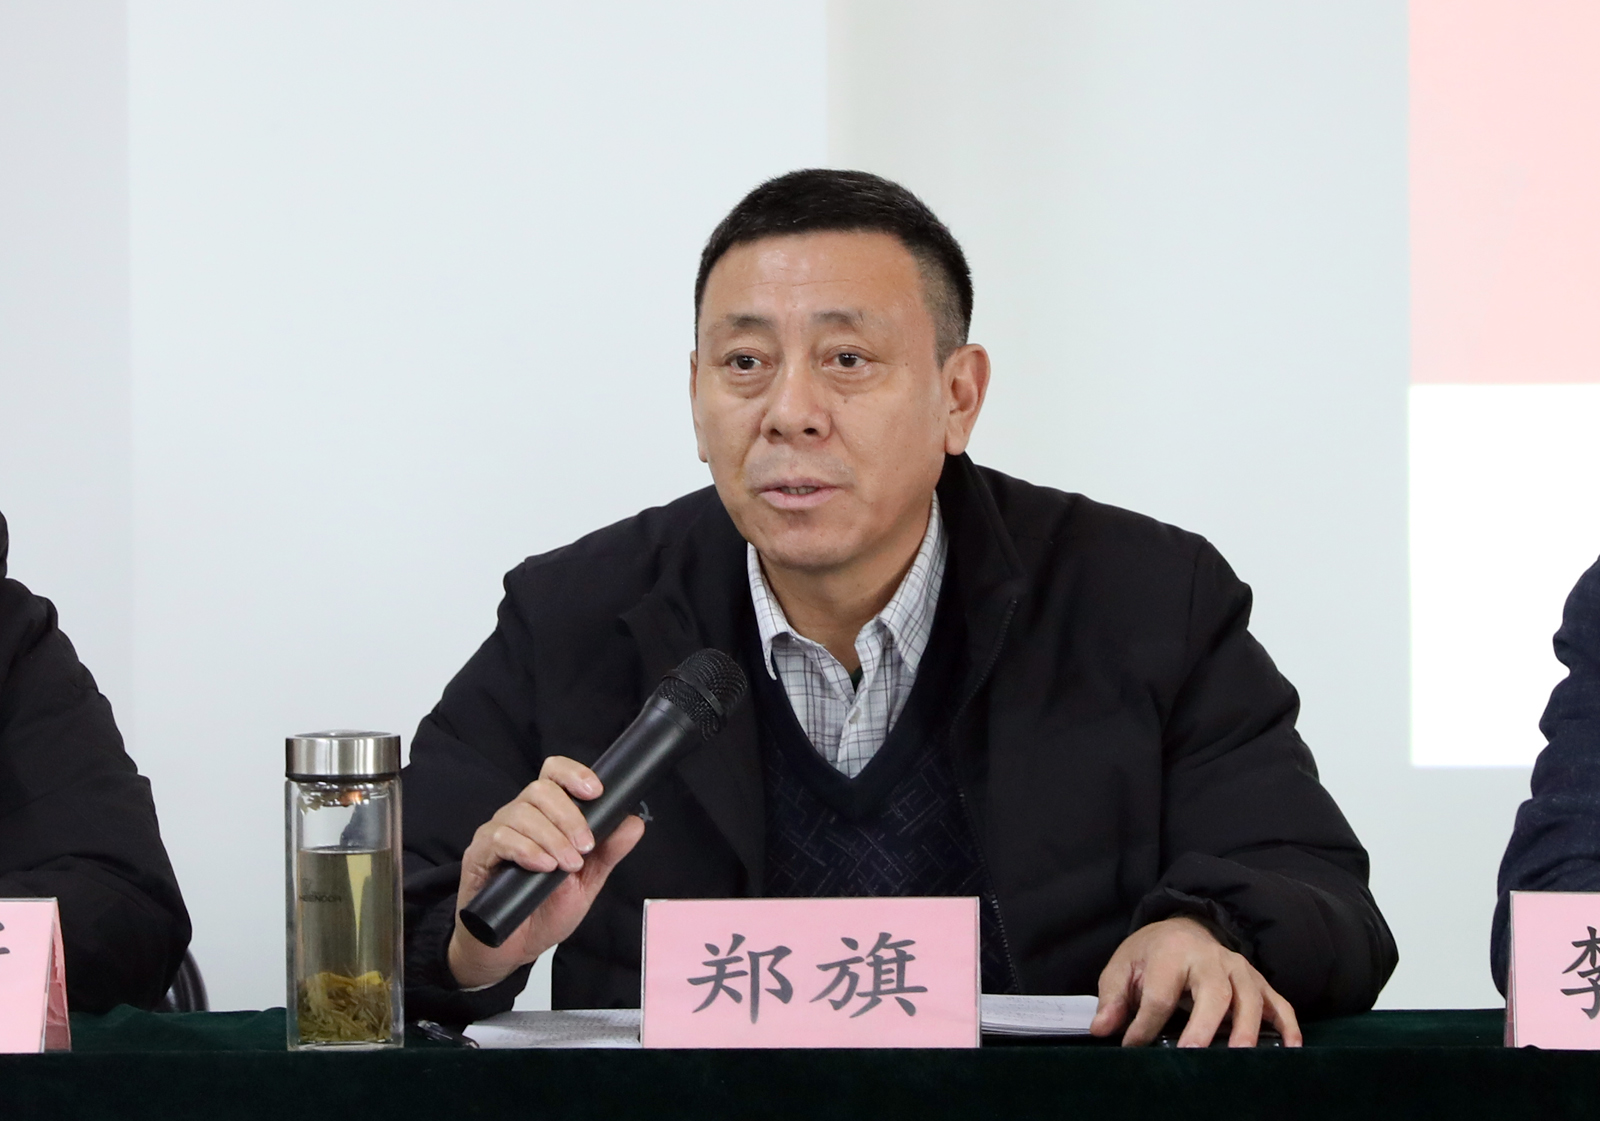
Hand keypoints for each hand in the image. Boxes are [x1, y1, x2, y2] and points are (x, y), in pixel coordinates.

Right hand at [446, 755, 644, 989]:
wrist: (513, 948)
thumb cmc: (545, 910)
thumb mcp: (586, 883)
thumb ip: (608, 853)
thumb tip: (634, 824)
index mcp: (546, 815)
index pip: (554, 773)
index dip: (574, 773)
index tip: (596, 792)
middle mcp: (520, 817)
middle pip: (540, 789)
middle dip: (569, 816)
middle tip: (585, 846)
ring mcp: (497, 833)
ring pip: (522, 812)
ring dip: (552, 837)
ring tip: (566, 865)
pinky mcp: (479, 855)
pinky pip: (500, 838)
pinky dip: (526, 849)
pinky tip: (542, 866)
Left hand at [1090, 915, 1301, 1047]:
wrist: (1185, 927)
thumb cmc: (1152, 954)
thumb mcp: (1123, 967)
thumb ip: (1113, 998)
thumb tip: (1103, 1029)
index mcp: (1171, 954)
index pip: (1159, 996)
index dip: (1145, 1026)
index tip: (1132, 1049)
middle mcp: (1210, 959)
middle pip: (1213, 993)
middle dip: (1204, 1026)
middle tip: (1194, 1054)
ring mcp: (1239, 970)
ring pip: (1249, 998)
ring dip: (1247, 1029)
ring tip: (1239, 1056)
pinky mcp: (1258, 982)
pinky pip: (1280, 1003)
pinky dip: (1288, 1025)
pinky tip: (1290, 1048)